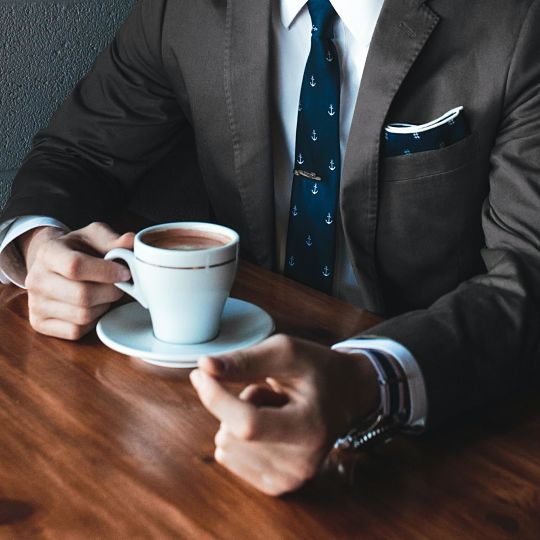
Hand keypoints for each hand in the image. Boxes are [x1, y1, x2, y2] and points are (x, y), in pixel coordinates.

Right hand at [21, 222, 133, 339]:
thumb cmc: (78, 249)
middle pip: (83, 295)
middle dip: (111, 291)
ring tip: (105, 293)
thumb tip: (131, 240)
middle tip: (120, 285)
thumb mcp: (93, 236)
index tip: (125, 272)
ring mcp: (35, 304)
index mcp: (48, 252)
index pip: (76, 266)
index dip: (106, 272)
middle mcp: (36, 279)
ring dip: (103, 306)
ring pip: (83, 315)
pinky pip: (76, 330)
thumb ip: (113, 239)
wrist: (53, 263)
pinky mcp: (40, 323)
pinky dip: (92, 321)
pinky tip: (93, 307)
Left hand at [190, 334, 378, 495]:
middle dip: (238, 403)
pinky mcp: (277, 486)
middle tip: (272, 394)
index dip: (216, 398)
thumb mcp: (286, 352)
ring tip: (273, 408)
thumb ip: (245, 360)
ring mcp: (289, 479)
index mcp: (310, 428)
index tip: (201, 374)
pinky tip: (269, 426)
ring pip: (226, 445)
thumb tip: (203, 367)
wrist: (347, 395)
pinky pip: (229, 458)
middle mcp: (301, 463)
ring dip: (239, 420)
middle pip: (231, 434)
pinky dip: (240, 437)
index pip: (247, 424)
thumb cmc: (317, 369)